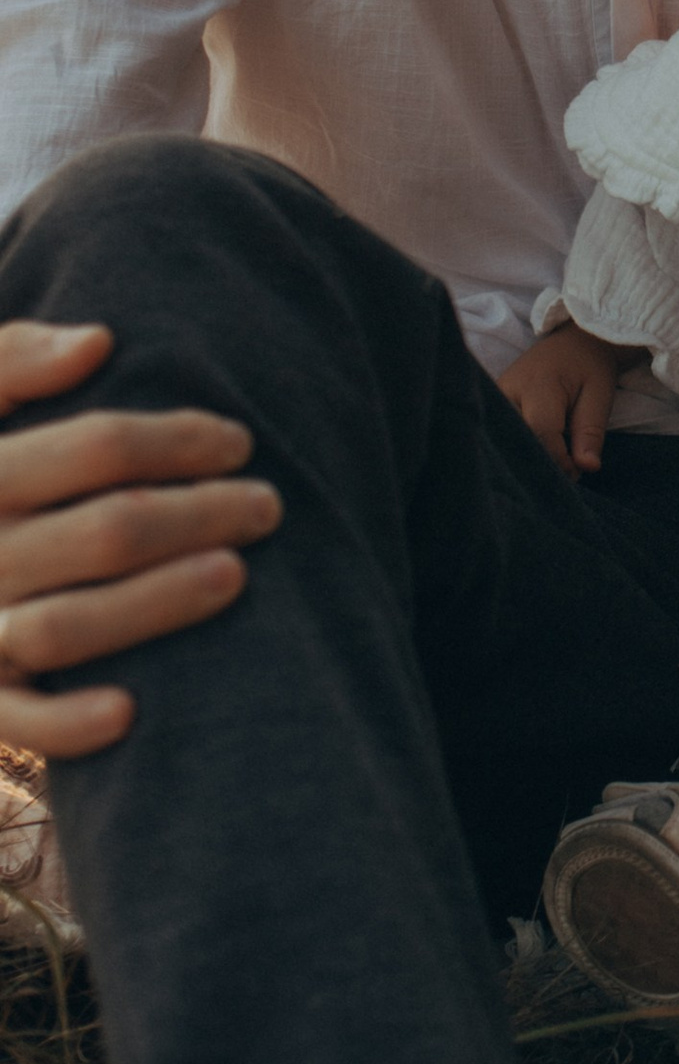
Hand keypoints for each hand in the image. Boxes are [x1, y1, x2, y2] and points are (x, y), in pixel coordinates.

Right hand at [0, 321, 282, 760]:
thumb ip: (16, 358)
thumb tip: (99, 341)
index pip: (98, 446)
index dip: (179, 440)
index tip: (239, 440)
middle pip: (108, 531)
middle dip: (202, 514)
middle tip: (268, 505)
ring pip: (69, 624)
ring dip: (160, 603)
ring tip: (236, 574)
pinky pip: (17, 721)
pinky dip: (66, 722)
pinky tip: (130, 710)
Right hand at [501, 322, 624, 474]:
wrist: (572, 344)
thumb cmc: (589, 369)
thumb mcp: (599, 397)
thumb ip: (591, 433)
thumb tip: (587, 468)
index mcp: (538, 384)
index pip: (541, 433)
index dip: (558, 460)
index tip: (576, 473)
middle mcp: (507, 390)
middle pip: (518, 440)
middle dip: (542, 463)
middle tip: (564, 474)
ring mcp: (494, 396)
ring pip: (505, 441)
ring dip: (528, 457)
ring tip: (550, 464)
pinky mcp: (491, 404)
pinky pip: (502, 434)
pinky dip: (519, 448)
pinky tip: (535, 456)